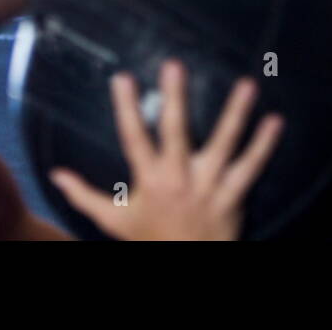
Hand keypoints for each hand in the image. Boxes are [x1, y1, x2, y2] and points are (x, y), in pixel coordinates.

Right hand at [49, 60, 282, 239]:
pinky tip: (276, 121)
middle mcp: (178, 178)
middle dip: (175, 98)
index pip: (134, 138)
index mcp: (149, 179)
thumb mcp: (113, 221)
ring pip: (223, 144)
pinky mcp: (232, 195)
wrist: (183, 266)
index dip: (127, 108)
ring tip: (247, 84)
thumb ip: (85, 195)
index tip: (123, 78)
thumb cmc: (150, 240)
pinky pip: (251, 167)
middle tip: (174, 65)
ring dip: (235, 114)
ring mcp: (208, 185)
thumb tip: (56, 175)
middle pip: (176, 132)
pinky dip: (264, 145)